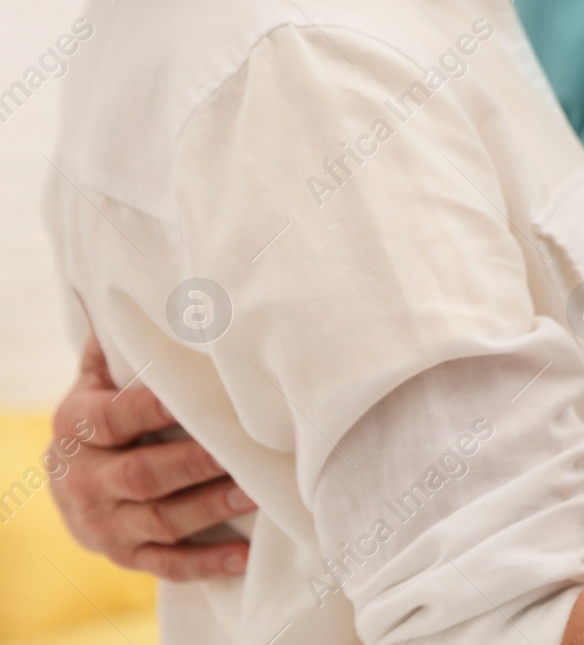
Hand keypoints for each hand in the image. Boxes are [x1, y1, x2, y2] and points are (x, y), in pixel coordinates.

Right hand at [50, 333, 253, 579]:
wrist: (68, 480)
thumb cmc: (101, 412)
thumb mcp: (97, 377)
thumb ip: (119, 343)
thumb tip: (136, 280)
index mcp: (76, 427)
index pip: (114, 418)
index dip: (151, 409)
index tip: (194, 396)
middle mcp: (82, 481)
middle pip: (140, 476)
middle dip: (193, 464)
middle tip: (241, 450)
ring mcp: (102, 524)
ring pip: (157, 521)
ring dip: (209, 508)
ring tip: (254, 491)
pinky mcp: (124, 556)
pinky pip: (165, 564)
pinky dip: (205, 562)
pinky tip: (244, 555)